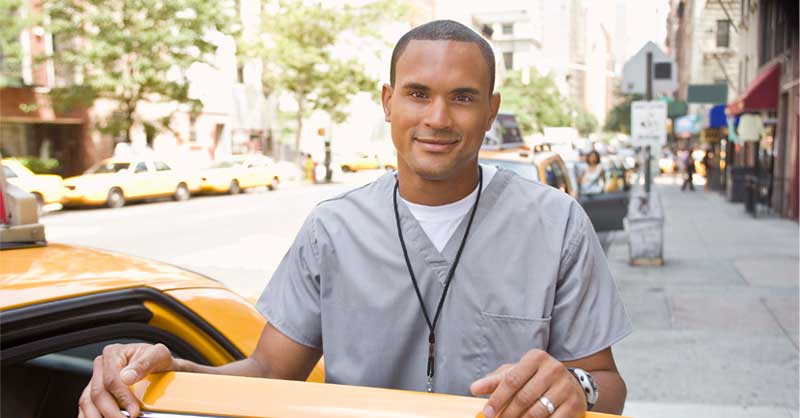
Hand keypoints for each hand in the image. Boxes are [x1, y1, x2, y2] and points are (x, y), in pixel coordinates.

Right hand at [77, 343, 176, 417]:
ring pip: (88, 402)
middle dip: (111, 412)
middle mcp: (101, 367)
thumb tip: (127, 377)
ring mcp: (95, 381)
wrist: (158, 366)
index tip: (134, 412)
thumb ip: (144, 364)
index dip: (122, 398)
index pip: (112, 380)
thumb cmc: (156, 359)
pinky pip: (87, 408)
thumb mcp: (158, 356)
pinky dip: (93, 417)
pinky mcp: (94, 393)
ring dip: (98, 416)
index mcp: (113, 354)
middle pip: (97, 394)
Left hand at [470, 349, 585, 417]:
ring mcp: (566, 387)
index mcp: (536, 358)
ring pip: (537, 412)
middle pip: (523, 397)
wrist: (571, 383)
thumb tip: (474, 388)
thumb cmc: (536, 378)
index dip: (497, 398)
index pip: (512, 380)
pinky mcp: (575, 404)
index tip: (487, 412)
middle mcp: (553, 369)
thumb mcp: (516, 373)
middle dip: (507, 414)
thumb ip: (495, 381)